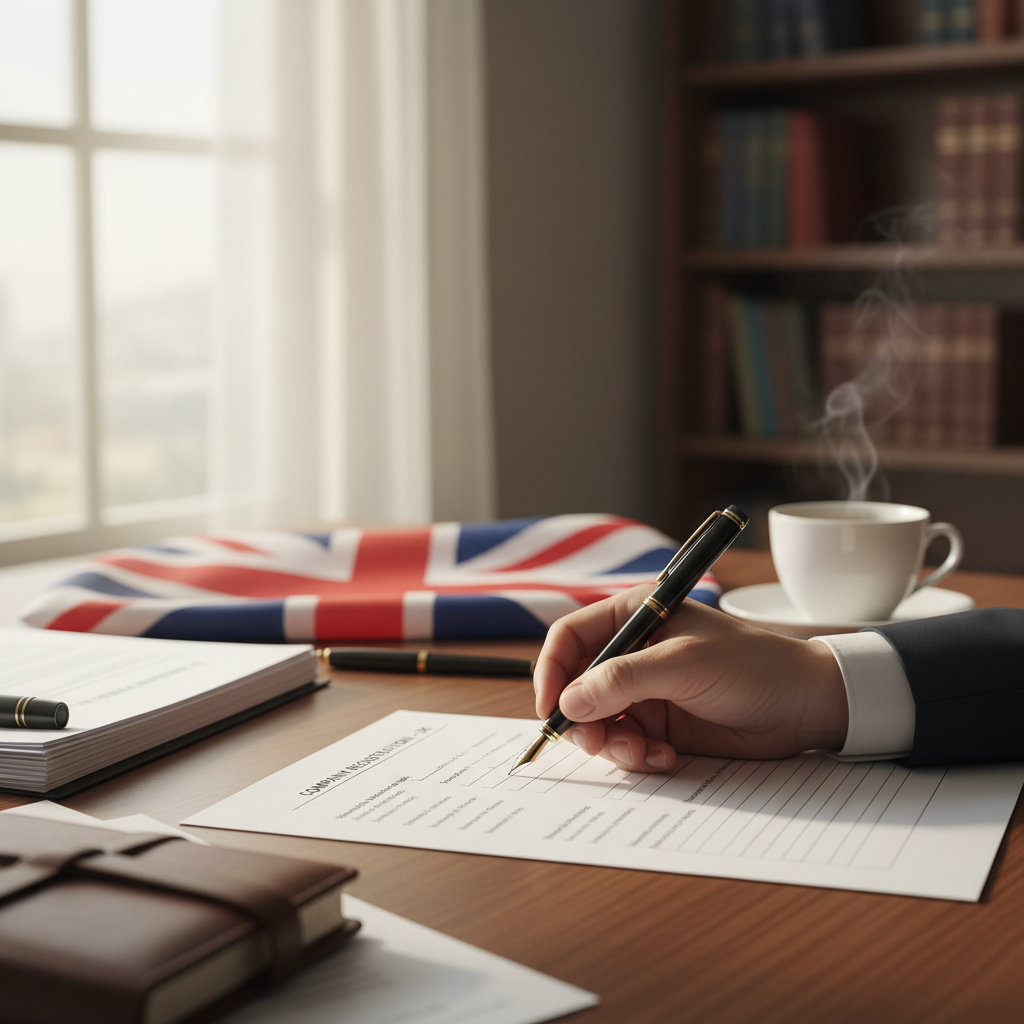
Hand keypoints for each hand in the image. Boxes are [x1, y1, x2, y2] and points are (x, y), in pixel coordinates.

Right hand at [534, 584, 847, 772]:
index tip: (551, 708)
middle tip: (598, 744)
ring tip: (645, 753)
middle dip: (581, 719)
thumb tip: (570, 700)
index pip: (570, 638)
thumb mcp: (684, 664)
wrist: (805, 706)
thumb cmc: (753, 665)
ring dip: (612, 744)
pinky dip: (636, 756)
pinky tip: (665, 757)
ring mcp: (644, 691)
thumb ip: (624, 679)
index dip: (552, 671)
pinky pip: (625, 744)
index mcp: (634, 616)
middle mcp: (632, 652)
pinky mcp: (659, 724)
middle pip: (576, 686)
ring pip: (597, 722)